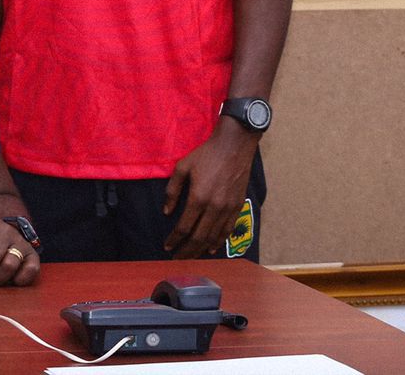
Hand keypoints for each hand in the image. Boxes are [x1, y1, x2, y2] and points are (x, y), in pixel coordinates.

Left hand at [162, 122, 258, 258]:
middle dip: (186, 251)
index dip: (174, 240)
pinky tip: (212, 248)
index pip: (184, 227)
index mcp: (198, 197)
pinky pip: (228, 230)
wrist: (234, 146)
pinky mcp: (238, 206)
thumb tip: (166, 211)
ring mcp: (228, 208)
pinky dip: (219, 242)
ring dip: (201, 250)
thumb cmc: (206, 155)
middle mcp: (214, 207)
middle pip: (199, 238)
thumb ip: (172, 191)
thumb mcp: (182, 167)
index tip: (167, 247)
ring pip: (214, 237)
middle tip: (177, 259)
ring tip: (192, 257)